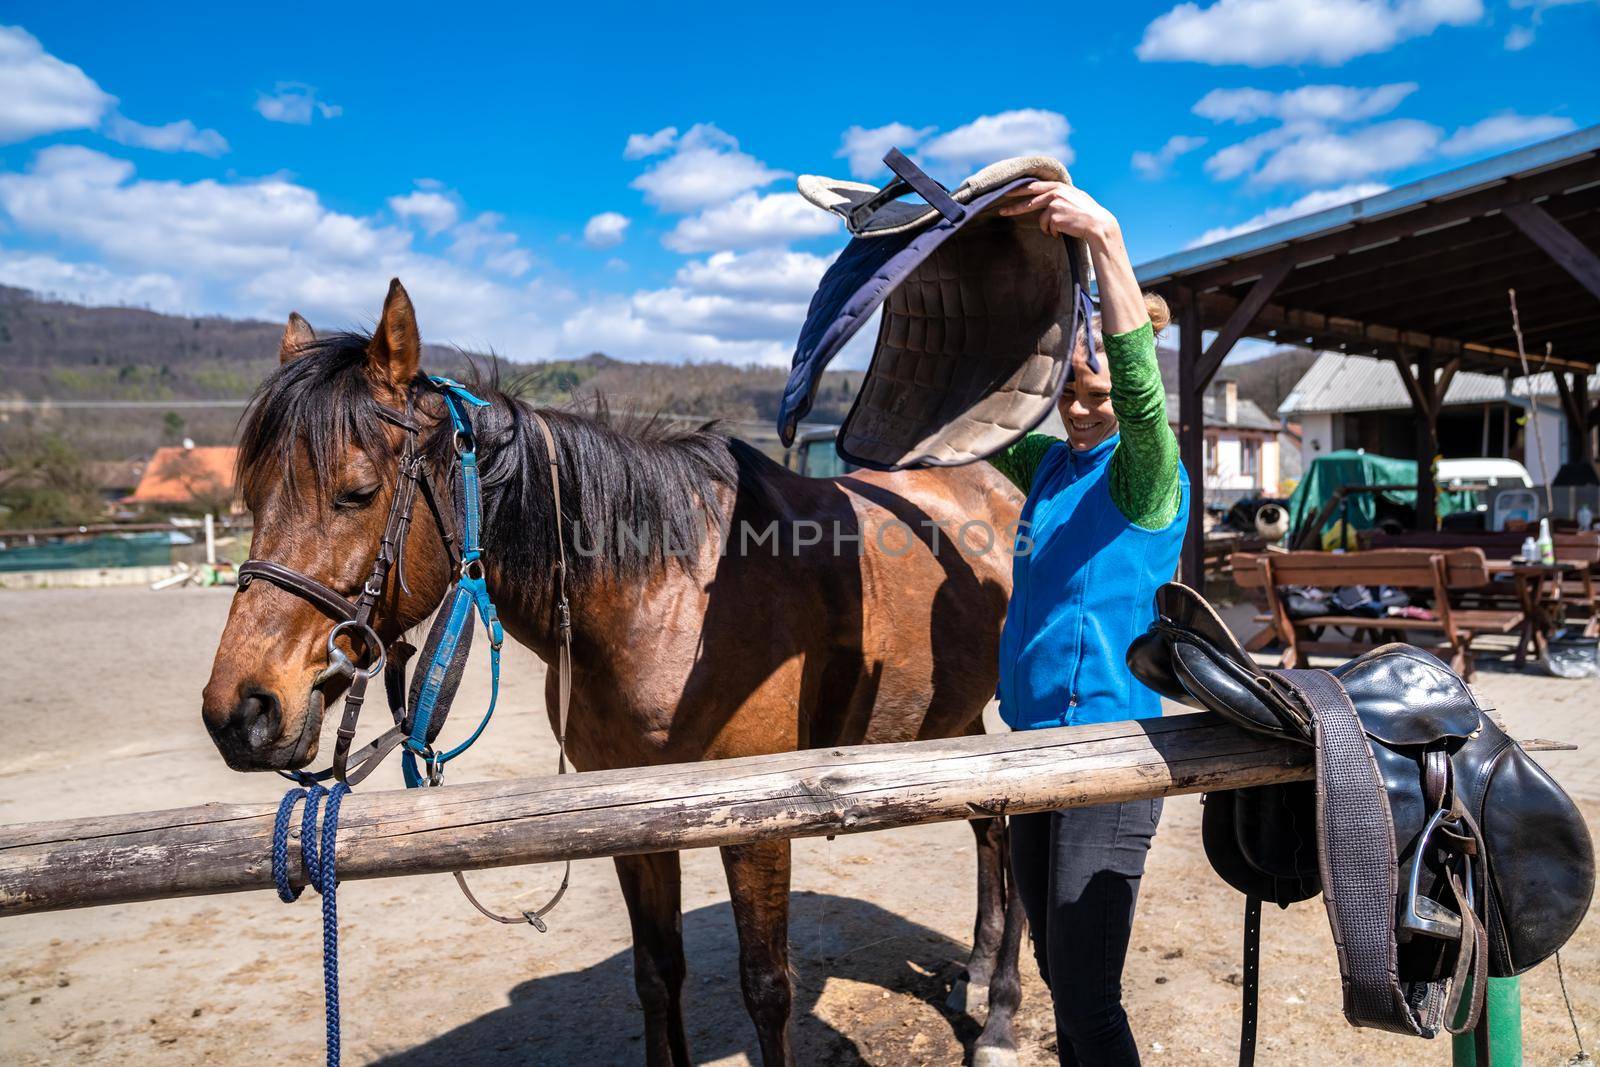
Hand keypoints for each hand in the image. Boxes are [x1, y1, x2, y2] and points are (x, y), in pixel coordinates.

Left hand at [997, 181, 1118, 243]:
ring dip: (1049, 227)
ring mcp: (1054, 204)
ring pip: (1041, 220)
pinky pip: (1048, 228)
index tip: (1006, 192)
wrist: (1098, 224)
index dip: (1019, 189)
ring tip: (1063, 228)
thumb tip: (1046, 196)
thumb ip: (1060, 195)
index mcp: (1059, 186)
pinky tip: (1065, 231)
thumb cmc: (1087, 213)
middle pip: (1028, 201)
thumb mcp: (1074, 197)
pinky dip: (1054, 233)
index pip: (1034, 186)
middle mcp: (1055, 192)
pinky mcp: (1054, 216)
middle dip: (1014, 207)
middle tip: (1001, 212)